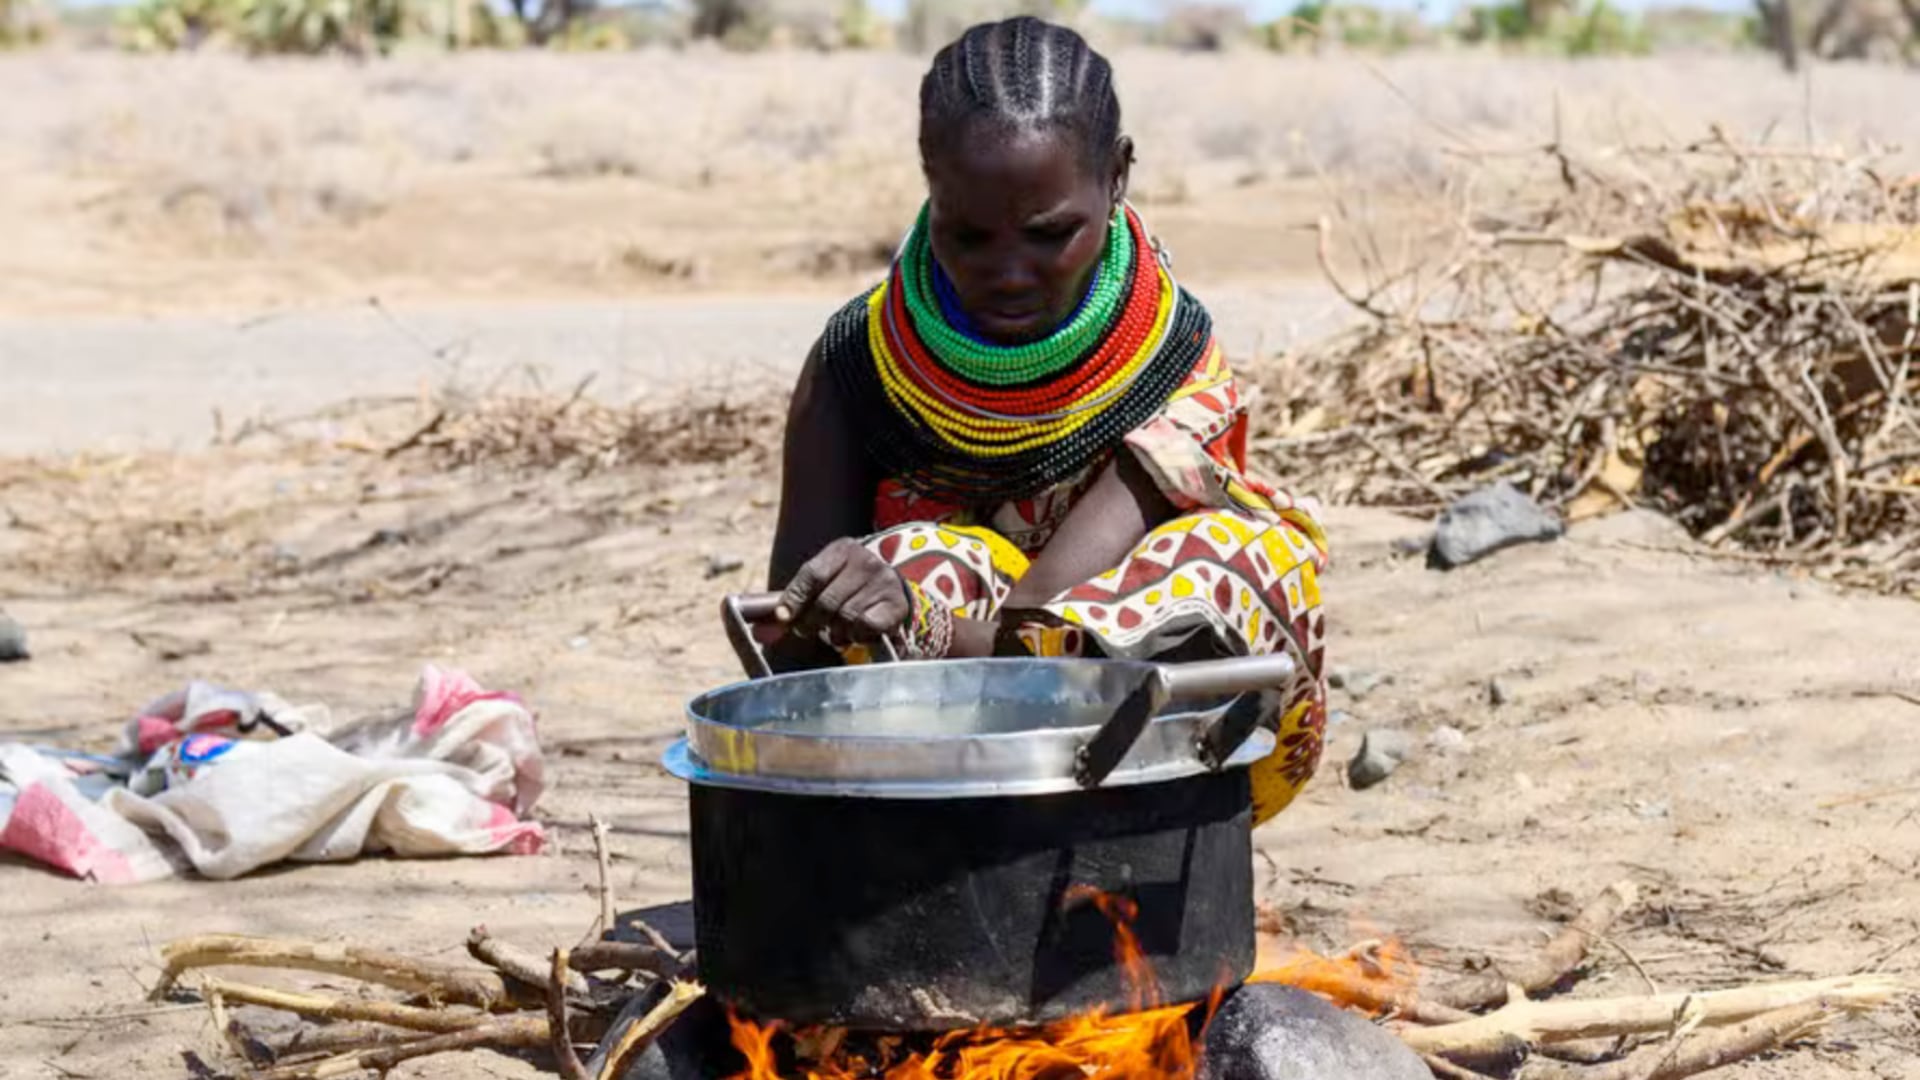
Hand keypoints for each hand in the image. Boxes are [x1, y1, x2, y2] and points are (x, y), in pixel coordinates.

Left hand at [779, 538, 911, 645]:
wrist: (893, 588)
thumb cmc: (846, 588)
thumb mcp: (820, 586)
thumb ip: (789, 606)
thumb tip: (759, 634)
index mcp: (841, 550)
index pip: (812, 574)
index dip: (794, 599)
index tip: (783, 618)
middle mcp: (865, 561)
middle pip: (827, 601)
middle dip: (811, 622)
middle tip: (808, 629)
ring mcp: (883, 581)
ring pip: (846, 617)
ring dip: (836, 632)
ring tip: (837, 630)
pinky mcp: (897, 604)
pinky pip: (867, 626)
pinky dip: (857, 636)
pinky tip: (858, 631)